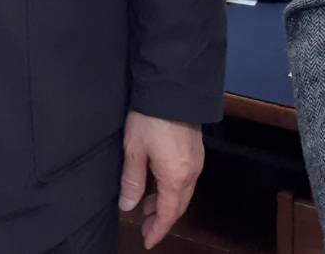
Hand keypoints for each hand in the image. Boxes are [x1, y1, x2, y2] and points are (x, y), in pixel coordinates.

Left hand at [118, 111, 203, 249]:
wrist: (172, 86)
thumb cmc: (151, 117)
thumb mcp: (134, 150)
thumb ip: (132, 181)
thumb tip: (128, 206)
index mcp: (176, 177)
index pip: (168, 214)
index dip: (158, 230)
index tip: (147, 241)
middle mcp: (191, 172)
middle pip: (179, 205)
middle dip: (162, 219)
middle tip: (144, 226)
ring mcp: (196, 160)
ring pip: (183, 192)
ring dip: (166, 203)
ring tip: (147, 205)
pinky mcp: (196, 149)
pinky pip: (186, 178)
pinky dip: (173, 188)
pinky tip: (158, 183)